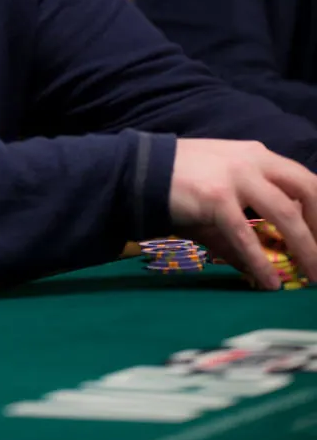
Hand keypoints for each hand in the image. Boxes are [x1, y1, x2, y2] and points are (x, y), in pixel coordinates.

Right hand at [169, 139, 316, 289]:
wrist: (139, 171)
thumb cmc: (181, 184)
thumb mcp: (221, 200)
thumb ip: (246, 231)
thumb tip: (265, 273)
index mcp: (257, 156)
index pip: (306, 180)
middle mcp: (253, 160)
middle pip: (307, 190)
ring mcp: (235, 176)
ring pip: (286, 213)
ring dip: (306, 248)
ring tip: (314, 278)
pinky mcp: (216, 197)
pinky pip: (247, 235)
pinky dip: (262, 262)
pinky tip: (270, 283)